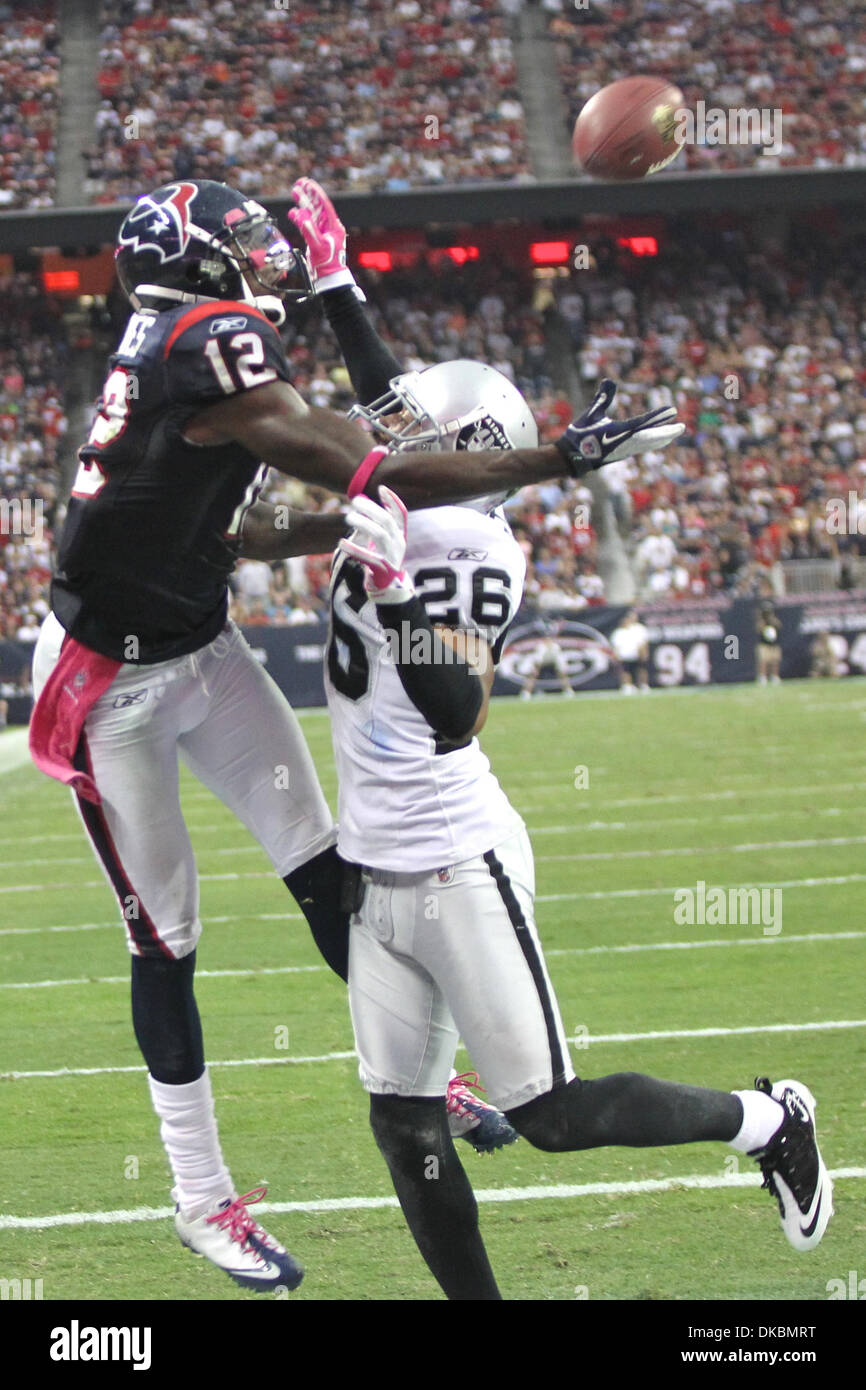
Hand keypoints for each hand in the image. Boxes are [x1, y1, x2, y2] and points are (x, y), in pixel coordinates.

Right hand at [289, 177, 348, 286]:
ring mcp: (322, 232)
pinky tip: (293, 212)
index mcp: (333, 227)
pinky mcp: (316, 239)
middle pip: (317, 207)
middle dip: (308, 195)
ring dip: (303, 204)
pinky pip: (307, 224)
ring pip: (311, 214)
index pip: (324, 205)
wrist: (329, 278)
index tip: (307, 183)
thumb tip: (302, 216)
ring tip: (294, 192)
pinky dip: (300, 218)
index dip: (315, 193)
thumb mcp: (318, 247)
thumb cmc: (328, 264)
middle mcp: (329, 227)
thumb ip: (310, 231)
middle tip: (299, 184)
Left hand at [338, 486, 413, 603]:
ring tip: (348, 517)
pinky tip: (341, 543)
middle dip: (371, 508)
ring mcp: (392, 557)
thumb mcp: (382, 540)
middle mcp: (399, 544)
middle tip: (353, 501)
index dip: (392, 500)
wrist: (386, 589)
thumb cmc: (381, 559)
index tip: (380, 488)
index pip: (401, 514)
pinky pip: (368, 557)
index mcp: (400, 535)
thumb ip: (374, 522)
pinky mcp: (382, 570)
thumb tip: (361, 500)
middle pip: (387, 521)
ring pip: (380, 535)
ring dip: (363, 524)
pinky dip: (354, 549)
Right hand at [555, 379, 683, 474]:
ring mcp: (625, 450)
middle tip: (682, 427)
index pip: (644, 422)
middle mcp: (625, 443)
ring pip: (649, 444)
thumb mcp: (591, 414)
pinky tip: (659, 442)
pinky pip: (643, 447)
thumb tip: (608, 381)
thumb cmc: (580, 435)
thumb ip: (602, 398)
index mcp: (619, 432)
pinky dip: (654, 443)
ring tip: (675, 433)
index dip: (659, 416)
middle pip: (652, 437)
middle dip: (667, 431)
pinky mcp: (622, 454)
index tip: (672, 411)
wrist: (571, 458)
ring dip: (663, 438)